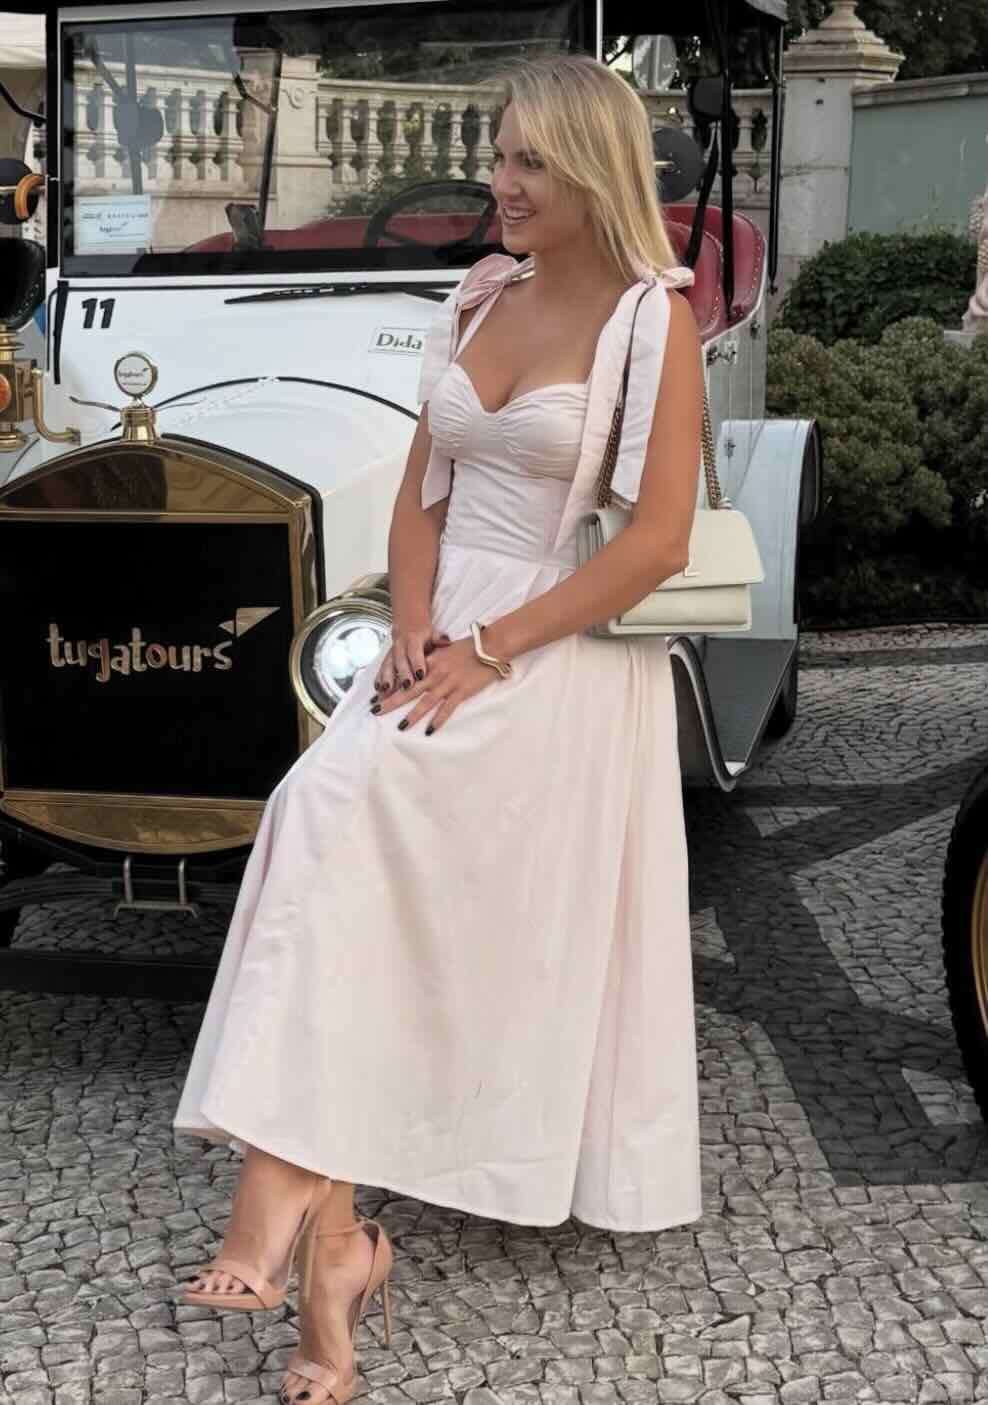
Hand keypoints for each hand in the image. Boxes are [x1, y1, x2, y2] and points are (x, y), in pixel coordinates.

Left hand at [370, 636, 504, 733]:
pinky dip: (438, 720)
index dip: (391, 686)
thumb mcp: (444, 650)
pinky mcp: (461, 691)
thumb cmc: (469, 647)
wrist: (490, 647)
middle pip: (409, 690)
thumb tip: (419, 668)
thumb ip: (431, 660)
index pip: (406, 677)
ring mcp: (448, 683)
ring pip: (425, 702)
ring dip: (412, 715)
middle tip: (375, 710)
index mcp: (429, 662)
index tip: (377, 695)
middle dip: (391, 701)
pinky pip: (447, 709)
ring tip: (400, 727)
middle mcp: (435, 674)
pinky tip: (429, 731)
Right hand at [373, 622, 449, 697]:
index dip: (417, 663)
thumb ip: (438, 639)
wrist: (407, 615)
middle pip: (400, 660)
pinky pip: (382, 666)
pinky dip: (379, 677)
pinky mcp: (387, 655)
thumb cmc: (422, 628)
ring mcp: (392, 649)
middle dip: (402, 674)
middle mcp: (400, 643)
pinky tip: (378, 688)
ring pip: (388, 664)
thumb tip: (447, 641)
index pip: (415, 651)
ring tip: (386, 691)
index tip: (420, 675)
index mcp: (414, 637)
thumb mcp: (432, 630)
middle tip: (406, 687)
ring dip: (386, 678)